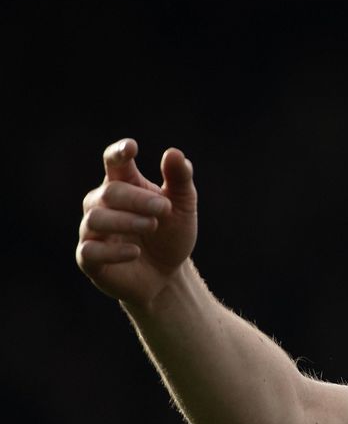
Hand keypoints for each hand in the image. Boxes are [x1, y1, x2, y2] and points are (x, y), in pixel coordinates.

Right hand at [77, 138, 197, 308]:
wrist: (168, 275)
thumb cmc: (171, 234)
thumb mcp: (183, 208)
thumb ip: (180, 180)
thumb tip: (175, 153)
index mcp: (124, 185)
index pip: (113, 162)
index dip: (119, 153)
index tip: (132, 148)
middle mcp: (102, 204)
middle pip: (110, 192)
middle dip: (138, 199)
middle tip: (164, 209)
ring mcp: (92, 231)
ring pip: (96, 219)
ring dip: (127, 221)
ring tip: (152, 226)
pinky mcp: (89, 259)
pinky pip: (91, 251)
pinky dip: (113, 251)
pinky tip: (136, 252)